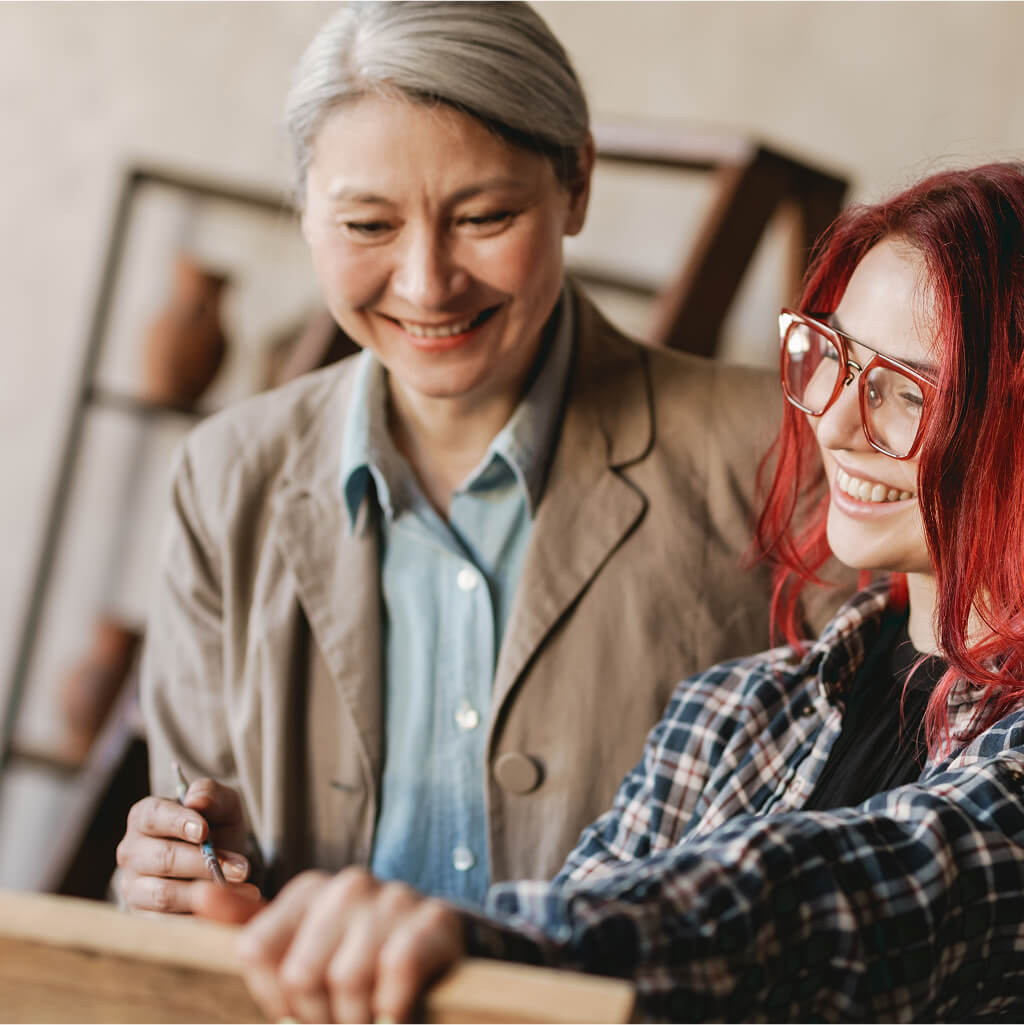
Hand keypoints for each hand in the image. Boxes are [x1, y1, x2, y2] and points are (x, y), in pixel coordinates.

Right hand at [116, 778, 260, 912]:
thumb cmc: (214, 828)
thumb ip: (210, 794)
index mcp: (144, 817)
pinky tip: (227, 912)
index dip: (178, 823)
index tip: (204, 832)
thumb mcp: (222, 805)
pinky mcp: (144, 919)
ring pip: (165, 894)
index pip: (154, 816)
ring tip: (244, 890)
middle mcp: (131, 853)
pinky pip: (169, 924)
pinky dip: (200, 919)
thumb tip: (196, 800)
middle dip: (205, 863)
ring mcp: (134, 888)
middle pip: (163, 859)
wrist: (217, 865)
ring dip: (206, 893)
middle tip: (242, 869)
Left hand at [195, 867, 464, 1022]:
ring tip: (366, 1020)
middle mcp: (348, 884)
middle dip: (317, 1017)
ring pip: (347, 980)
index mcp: (309, 889)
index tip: (298, 1008)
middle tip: (337, 1021)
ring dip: (357, 1020)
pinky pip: (397, 971)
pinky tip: (395, 1014)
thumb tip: (201, 897)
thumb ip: (249, 926)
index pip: (256, 951)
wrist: (437, 953)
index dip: (273, 997)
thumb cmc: (357, 956)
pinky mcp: (434, 920)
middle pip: (300, 975)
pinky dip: (392, 1009)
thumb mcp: (302, 943)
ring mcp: (394, 897)